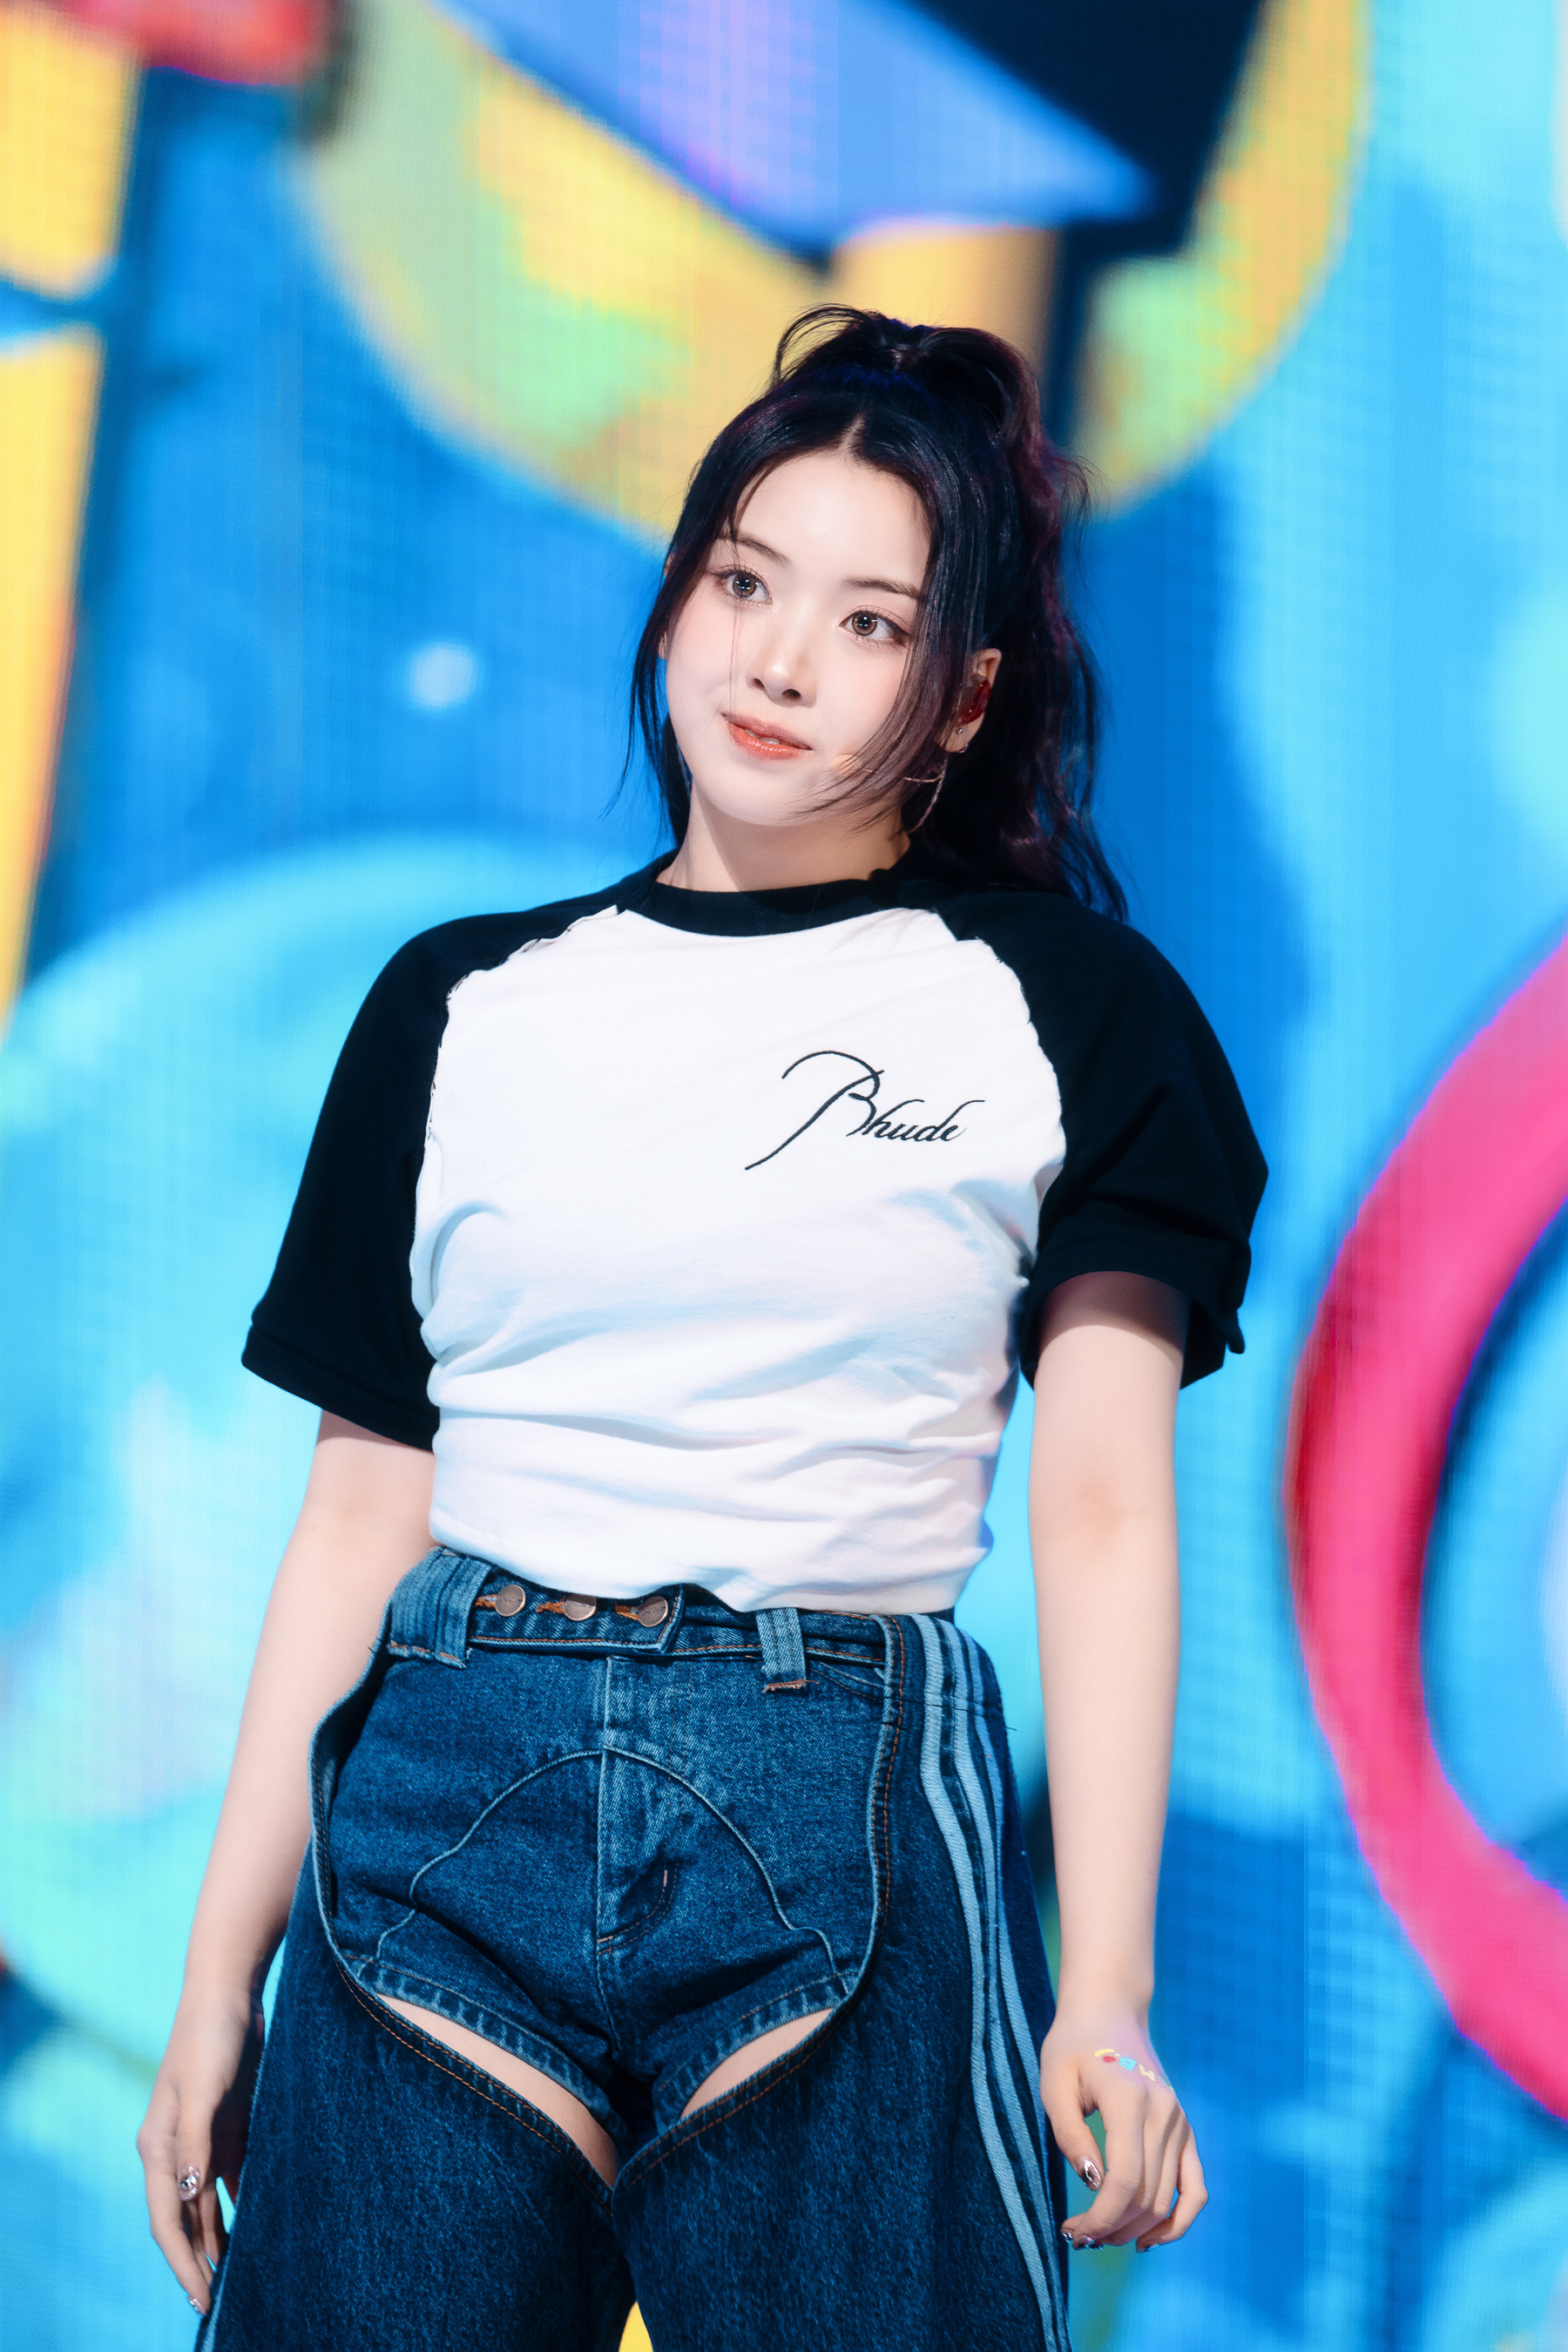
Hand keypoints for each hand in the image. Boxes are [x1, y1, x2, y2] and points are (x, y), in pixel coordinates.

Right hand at [137, 1987, 264, 2314]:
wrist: (228, 1994)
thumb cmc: (210, 2038)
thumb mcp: (202, 2088)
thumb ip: (195, 2142)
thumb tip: (190, 2195)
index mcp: (158, 2147)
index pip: (167, 2219)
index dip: (182, 2261)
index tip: (201, 2296)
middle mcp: (176, 2151)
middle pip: (184, 2220)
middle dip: (197, 2262)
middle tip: (217, 2304)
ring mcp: (202, 2141)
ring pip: (206, 2206)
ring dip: (217, 2240)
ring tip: (236, 2279)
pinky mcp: (228, 2127)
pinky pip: (232, 2179)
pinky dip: (239, 2206)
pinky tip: (256, 2229)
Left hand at [1039, 2006, 1206, 2250]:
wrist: (1109, 2012)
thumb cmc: (1073, 2047)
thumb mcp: (1054, 2083)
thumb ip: (1069, 2134)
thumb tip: (1093, 2183)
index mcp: (1129, 2098)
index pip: (1123, 2179)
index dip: (1100, 2217)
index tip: (1072, 2232)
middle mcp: (1163, 2113)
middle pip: (1145, 2195)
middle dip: (1111, 2228)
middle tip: (1078, 2237)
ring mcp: (1180, 2123)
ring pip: (1167, 2199)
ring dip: (1135, 2229)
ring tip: (1101, 2236)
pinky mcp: (1186, 2131)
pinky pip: (1195, 2189)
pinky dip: (1178, 2221)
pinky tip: (1149, 2239)